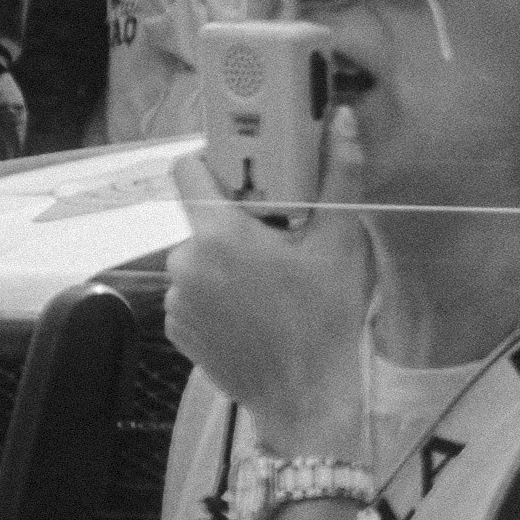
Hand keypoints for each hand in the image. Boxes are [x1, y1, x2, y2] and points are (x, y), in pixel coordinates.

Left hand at [163, 148, 375, 454]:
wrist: (305, 397)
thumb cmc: (326, 319)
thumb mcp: (342, 243)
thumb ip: (340, 176)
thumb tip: (342, 122)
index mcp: (219, 234)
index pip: (187, 168)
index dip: (216, 162)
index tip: (250, 173)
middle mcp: (185, 262)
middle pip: (203, 218)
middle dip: (238, 222)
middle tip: (284, 242)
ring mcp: (176, 298)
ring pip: (200, 257)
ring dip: (229, 261)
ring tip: (273, 284)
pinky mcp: (177, 327)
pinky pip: (193, 293)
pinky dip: (219, 294)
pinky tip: (256, 311)